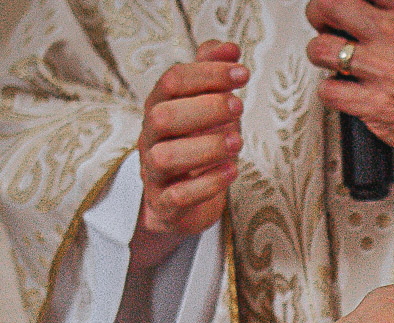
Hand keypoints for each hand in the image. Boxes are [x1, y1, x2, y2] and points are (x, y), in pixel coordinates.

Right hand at [132, 41, 248, 270]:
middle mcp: (151, 138)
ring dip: (205, 146)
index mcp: (160, 108)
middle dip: (204, 108)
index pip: (173, 81)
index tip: (242, 73)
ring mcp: (154, 173)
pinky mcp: (165, 205)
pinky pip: (177, 196)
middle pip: (162, 116)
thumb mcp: (205, 108)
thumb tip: (229, 47)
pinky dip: (206, 184)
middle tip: (240, 105)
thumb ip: (212, 76)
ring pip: (165, 157)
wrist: (179, 204)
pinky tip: (231, 172)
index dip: (207, 74)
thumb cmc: (195, 146)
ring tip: (238, 142)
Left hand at [305, 0, 393, 169]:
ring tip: (330, 59)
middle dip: (319, 12)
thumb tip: (387, 6)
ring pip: (322, 50)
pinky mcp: (374, 105)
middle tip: (322, 22)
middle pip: (332, 5)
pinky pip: (329, 91)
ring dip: (320, 54)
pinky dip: (329, 90)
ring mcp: (383, 72)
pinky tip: (341, 90)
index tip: (343, 3)